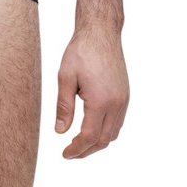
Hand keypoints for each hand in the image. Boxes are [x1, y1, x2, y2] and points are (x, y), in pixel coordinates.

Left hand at [54, 24, 128, 158]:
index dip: (76, 149)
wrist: (101, 32)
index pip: (89, 136)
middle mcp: (116, 103)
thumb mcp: (65, 77)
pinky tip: (93, 127)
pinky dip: (106, 131)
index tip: (65, 154)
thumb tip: (60, 132)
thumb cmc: (81, 50)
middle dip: (87, 150)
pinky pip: (118, 121)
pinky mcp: (125, 94)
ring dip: (98, 142)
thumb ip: (63, 107)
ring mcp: (124, 99)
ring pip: (113, 133)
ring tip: (80, 143)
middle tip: (70, 152)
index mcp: (101, 101)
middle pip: (104, 140)